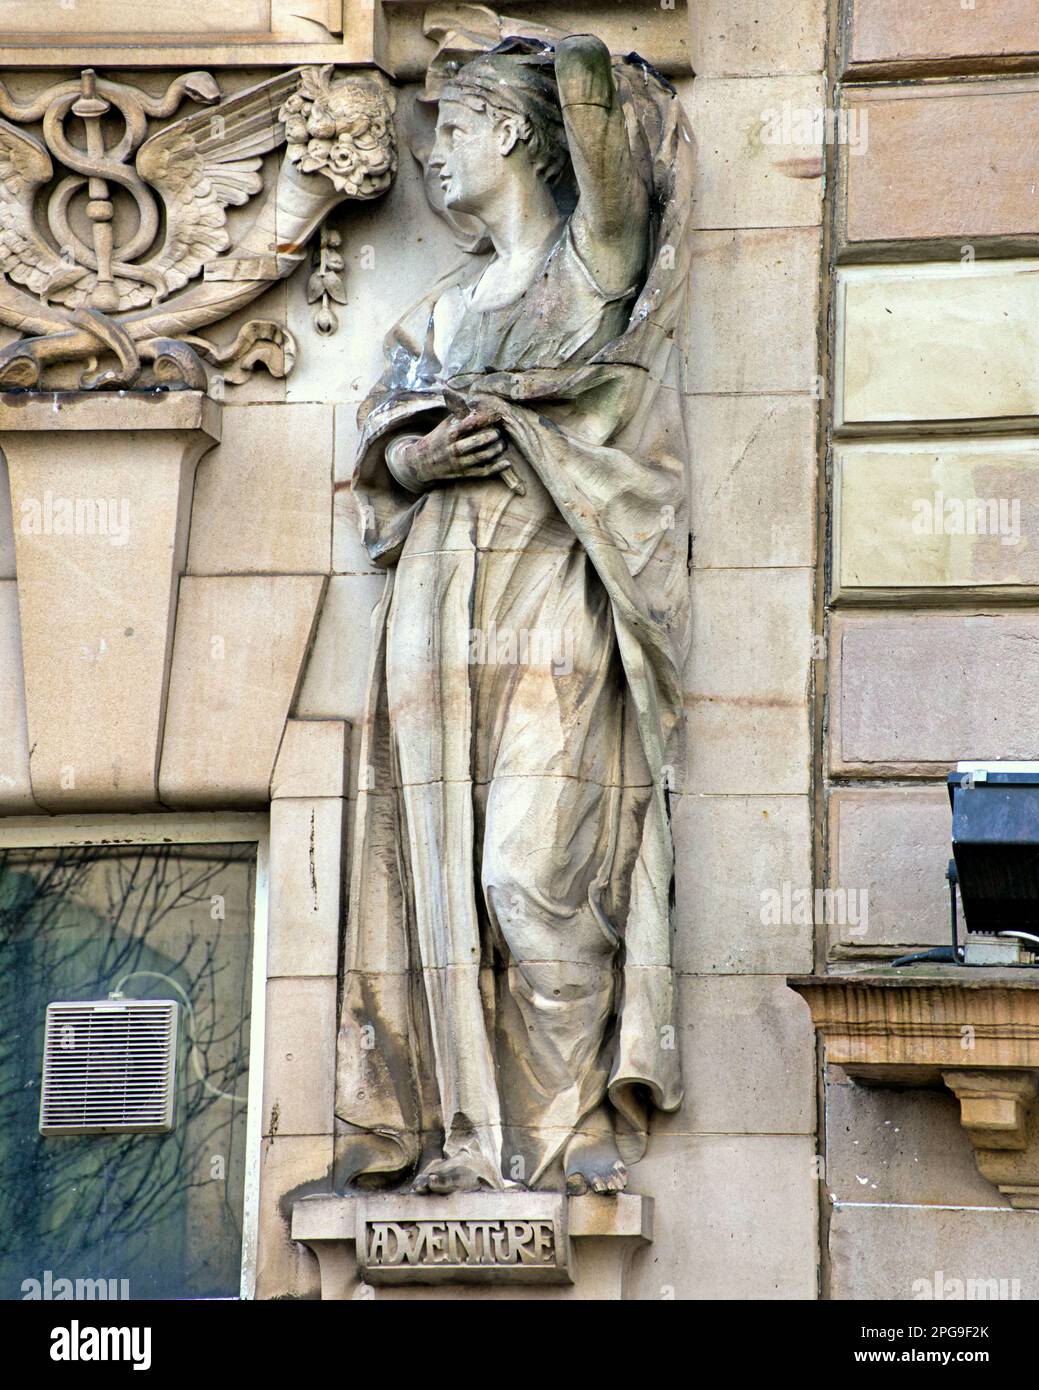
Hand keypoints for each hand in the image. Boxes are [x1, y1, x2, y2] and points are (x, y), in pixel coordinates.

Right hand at [391, 409, 509, 488]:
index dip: (485, 419)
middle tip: (499, 431)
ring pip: (482, 457)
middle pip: (477, 442)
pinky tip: (506, 463)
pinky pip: (483, 472)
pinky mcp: (465, 473)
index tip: (497, 415)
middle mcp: (455, 448)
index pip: (470, 424)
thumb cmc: (439, 438)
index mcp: (451, 433)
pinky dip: (496, 468)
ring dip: (496, 450)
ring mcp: (460, 462)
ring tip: (503, 444)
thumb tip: (475, 400)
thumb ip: (460, 414)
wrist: (423, 462)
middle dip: (492, 435)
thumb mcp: (446, 424)